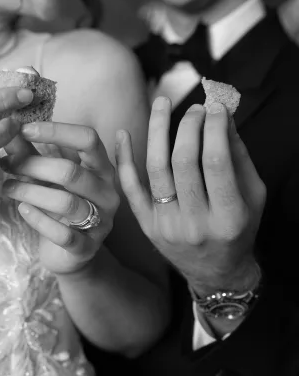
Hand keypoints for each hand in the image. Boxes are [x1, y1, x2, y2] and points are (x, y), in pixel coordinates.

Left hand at [2, 121, 119, 274]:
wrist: (69, 254)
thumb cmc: (58, 207)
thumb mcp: (46, 176)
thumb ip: (30, 153)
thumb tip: (7, 127)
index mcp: (103, 168)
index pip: (89, 139)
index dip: (57, 130)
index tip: (23, 129)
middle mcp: (108, 192)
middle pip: (71, 171)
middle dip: (33, 166)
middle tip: (6, 164)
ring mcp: (102, 221)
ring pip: (66, 203)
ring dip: (30, 192)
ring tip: (8, 187)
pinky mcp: (87, 248)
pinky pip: (63, 234)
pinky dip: (38, 220)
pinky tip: (22, 210)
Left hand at [116, 97, 266, 294]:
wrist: (216, 272)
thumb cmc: (238, 229)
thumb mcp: (252, 195)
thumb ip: (238, 156)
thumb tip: (223, 115)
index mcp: (228, 218)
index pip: (216, 162)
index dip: (215, 128)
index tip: (216, 107)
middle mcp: (195, 224)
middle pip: (184, 162)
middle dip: (189, 126)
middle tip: (195, 108)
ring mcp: (166, 226)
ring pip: (156, 169)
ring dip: (157, 130)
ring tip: (162, 103)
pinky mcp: (146, 226)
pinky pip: (130, 189)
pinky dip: (124, 160)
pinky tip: (123, 134)